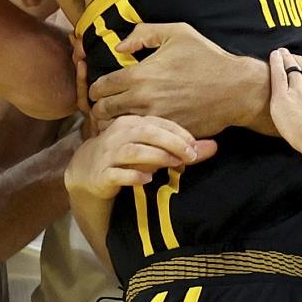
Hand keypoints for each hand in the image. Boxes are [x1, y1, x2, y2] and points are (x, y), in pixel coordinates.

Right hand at [64, 115, 216, 199]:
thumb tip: (214, 147)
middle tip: (191, 155)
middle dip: (171, 143)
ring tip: (174, 164)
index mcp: (131, 123)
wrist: (87, 171)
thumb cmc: (126, 156)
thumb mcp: (152, 149)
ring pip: (133, 151)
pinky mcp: (102, 174)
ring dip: (156, 157)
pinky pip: (117, 173)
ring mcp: (109, 154)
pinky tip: (147, 179)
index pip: (157, 122)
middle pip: (146, 133)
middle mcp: (119, 135)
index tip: (196, 144)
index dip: (178, 132)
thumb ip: (181, 148)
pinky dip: (133, 176)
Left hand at [88, 22, 263, 135]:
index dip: (95, 89)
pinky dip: (136, 134)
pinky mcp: (167, 134)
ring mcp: (155, 120)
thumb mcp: (177, 33)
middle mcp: (143, 100)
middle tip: (104, 106)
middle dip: (99, 108)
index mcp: (140, 76)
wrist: (236, 89)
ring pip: (119, 128)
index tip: (99, 90)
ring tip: (118, 119)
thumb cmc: (207, 57)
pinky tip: (139, 128)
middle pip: (103, 111)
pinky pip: (142, 138)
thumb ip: (143, 34)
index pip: (100, 87)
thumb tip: (120, 47)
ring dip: (115, 124)